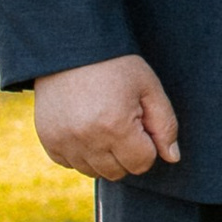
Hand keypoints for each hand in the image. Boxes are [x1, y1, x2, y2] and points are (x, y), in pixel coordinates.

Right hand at [33, 56, 179, 179]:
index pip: (142, 163)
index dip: (148, 145)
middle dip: (127, 154)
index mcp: (116, 126)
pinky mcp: (49, 142)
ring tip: (103, 123)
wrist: (72, 49)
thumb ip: (165, 125)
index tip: (141, 123)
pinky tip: (85, 127)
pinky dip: (82, 152)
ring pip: (94, 172)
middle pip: (118, 172)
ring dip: (104, 156)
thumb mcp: (149, 88)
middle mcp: (87, 140)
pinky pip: (71, 164)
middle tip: (123, 122)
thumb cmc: (116, 66)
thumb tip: (172, 157)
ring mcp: (64, 143)